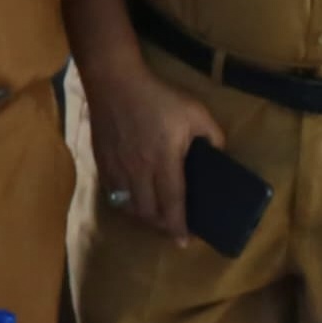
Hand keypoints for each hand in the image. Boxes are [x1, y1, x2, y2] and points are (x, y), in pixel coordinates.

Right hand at [83, 60, 226, 242]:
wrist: (113, 81)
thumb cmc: (157, 97)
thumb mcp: (196, 112)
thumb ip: (213, 136)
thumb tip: (220, 153)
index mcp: (163, 161)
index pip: (171, 203)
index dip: (178, 226)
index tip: (184, 241)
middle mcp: (138, 170)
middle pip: (148, 211)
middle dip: (161, 227)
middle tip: (172, 230)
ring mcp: (117, 167)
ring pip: (127, 205)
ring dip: (142, 217)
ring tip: (153, 218)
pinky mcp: (101, 160)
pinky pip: (112, 192)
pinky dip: (123, 202)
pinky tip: (131, 200)